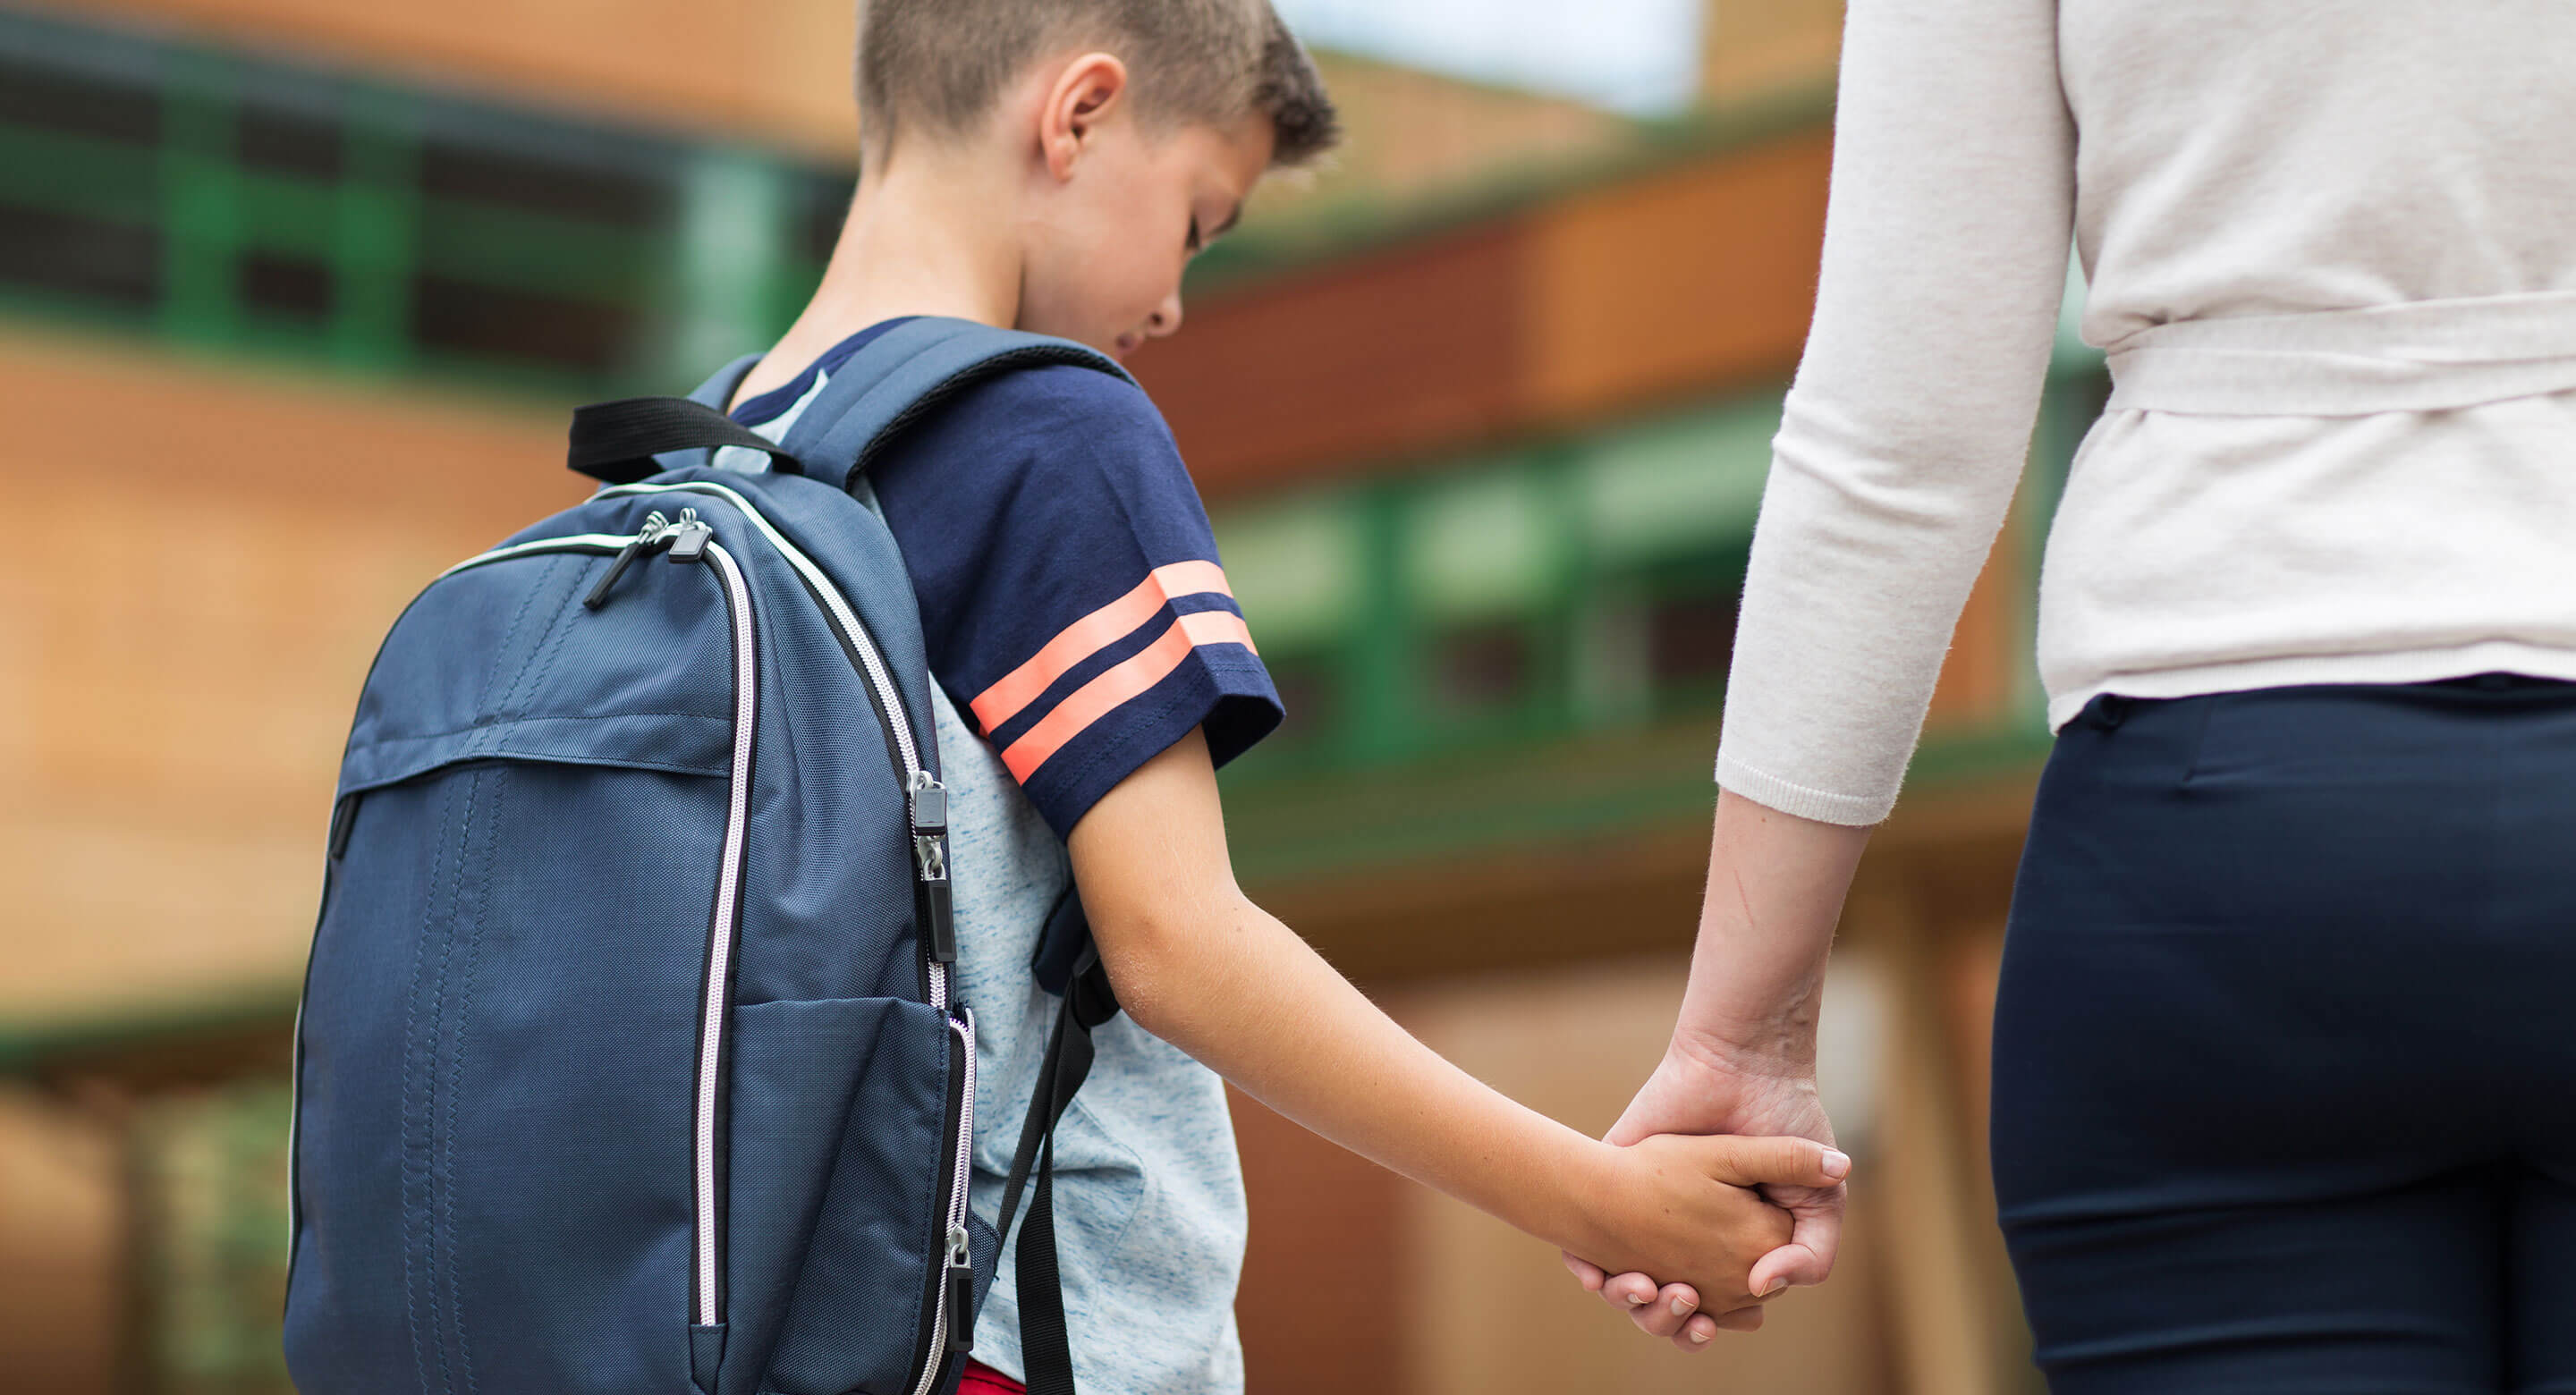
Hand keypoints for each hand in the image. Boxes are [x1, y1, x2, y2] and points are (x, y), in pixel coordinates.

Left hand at [1564, 1045, 1846, 1348]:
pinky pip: (1584, 1243)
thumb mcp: (1821, 1201)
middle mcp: (1682, 1236)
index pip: (1708, 1311)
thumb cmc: (1788, 1125)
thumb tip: (1763, 1285)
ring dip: (1630, 1302)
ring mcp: (1644, 1211)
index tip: (1709, 1325)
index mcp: (1729, 1248)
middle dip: (1665, 1321)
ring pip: (1623, 1285)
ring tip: (1647, 1291)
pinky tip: (1598, 1277)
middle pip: (1662, 1307)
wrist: (1745, 1065)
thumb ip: (1811, 1254)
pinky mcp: (1611, 1180)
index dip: (1704, 1327)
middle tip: (1681, 1304)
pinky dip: (1586, 1269)